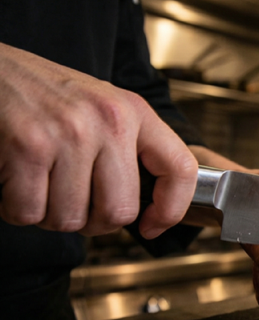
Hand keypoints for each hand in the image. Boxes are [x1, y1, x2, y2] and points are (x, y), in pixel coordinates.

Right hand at [0, 43, 197, 237]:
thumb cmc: (44, 93)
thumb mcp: (102, 107)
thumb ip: (128, 148)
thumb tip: (148, 208)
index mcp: (133, 112)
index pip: (181, 170)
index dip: (171, 210)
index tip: (152, 226)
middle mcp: (108, 121)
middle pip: (119, 212)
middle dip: (93, 222)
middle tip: (74, 205)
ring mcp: (70, 133)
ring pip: (71, 218)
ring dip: (48, 214)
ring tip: (39, 185)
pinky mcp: (28, 146)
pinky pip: (28, 212)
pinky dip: (16, 209)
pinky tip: (14, 183)